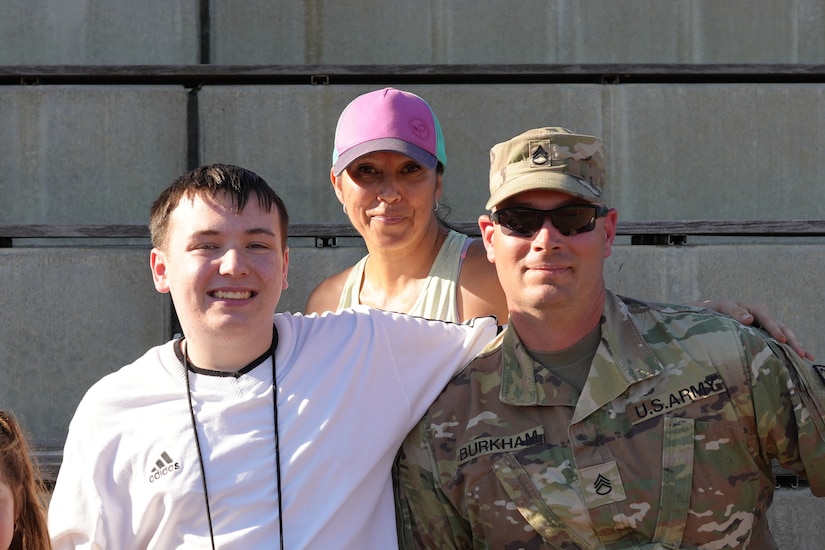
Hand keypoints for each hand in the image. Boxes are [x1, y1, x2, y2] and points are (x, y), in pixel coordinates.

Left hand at [696, 299, 812, 359]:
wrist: (712, 313)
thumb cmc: (717, 310)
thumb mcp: (723, 307)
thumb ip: (734, 312)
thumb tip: (748, 318)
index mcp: (756, 309)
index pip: (768, 320)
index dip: (775, 329)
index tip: (781, 339)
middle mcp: (765, 317)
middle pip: (782, 328)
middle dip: (792, 341)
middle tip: (801, 353)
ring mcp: (767, 327)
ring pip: (785, 335)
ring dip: (796, 345)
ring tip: (807, 357)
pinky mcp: (765, 335)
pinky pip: (779, 341)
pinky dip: (789, 349)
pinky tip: (799, 359)